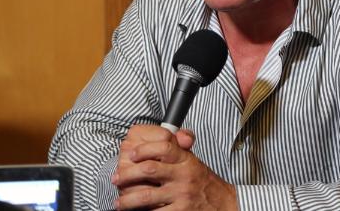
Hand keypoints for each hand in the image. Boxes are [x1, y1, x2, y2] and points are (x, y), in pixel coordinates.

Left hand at [112, 124, 236, 209]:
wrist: (223, 203)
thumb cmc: (203, 182)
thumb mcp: (192, 161)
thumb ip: (177, 150)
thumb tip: (165, 136)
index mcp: (186, 159)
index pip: (163, 146)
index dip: (143, 149)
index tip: (130, 154)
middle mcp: (183, 175)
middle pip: (149, 169)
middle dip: (127, 175)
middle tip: (116, 179)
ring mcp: (181, 194)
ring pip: (145, 196)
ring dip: (127, 200)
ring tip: (119, 202)